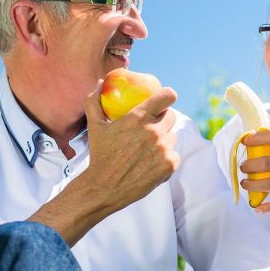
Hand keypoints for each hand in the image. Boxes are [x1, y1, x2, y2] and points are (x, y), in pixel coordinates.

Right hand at [80, 79, 180, 213]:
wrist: (104, 187)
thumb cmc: (100, 155)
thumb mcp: (94, 126)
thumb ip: (95, 101)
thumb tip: (100, 83)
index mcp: (138, 117)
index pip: (167, 96)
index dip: (168, 96)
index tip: (165, 100)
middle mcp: (154, 131)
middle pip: (171, 117)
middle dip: (162, 121)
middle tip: (151, 130)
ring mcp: (164, 148)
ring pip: (172, 138)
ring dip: (163, 141)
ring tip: (147, 151)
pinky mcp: (170, 164)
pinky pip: (174, 155)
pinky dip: (166, 159)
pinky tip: (151, 164)